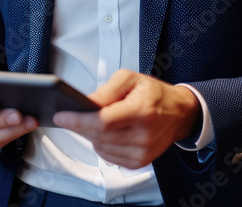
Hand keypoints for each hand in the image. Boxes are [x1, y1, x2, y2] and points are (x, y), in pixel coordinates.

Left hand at [53, 69, 199, 169]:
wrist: (179, 113)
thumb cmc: (154, 94)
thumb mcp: (131, 79)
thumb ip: (107, 90)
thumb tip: (86, 103)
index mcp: (142, 111)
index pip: (103, 121)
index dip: (78, 120)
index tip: (62, 117)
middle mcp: (144, 135)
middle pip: (99, 136)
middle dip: (80, 126)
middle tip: (70, 116)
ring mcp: (143, 152)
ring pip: (101, 148)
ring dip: (91, 135)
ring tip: (93, 121)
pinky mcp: (140, 162)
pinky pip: (109, 157)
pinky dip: (102, 145)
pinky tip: (106, 133)